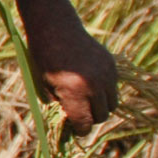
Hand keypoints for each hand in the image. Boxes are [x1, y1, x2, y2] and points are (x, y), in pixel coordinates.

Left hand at [28, 19, 117, 136]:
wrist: (56, 28)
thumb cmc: (44, 58)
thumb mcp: (45, 85)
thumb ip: (59, 106)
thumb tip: (71, 124)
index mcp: (75, 92)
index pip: (85, 123)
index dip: (79, 130)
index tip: (74, 129)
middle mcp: (94, 85)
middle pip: (101, 116)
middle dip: (89, 119)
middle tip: (78, 113)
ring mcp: (106, 74)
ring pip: (112, 104)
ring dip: (100, 107)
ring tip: (85, 100)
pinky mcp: (112, 66)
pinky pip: (113, 88)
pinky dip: (104, 91)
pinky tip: (89, 84)